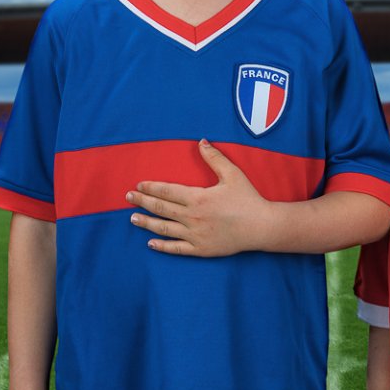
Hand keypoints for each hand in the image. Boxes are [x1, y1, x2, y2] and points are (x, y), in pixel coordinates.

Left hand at [127, 141, 268, 256]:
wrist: (261, 227)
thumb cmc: (248, 199)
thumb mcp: (232, 174)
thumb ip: (214, 158)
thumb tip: (201, 141)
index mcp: (197, 197)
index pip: (167, 191)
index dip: (150, 188)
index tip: (138, 186)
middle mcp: (192, 216)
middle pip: (161, 208)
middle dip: (142, 202)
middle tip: (128, 198)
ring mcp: (195, 234)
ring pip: (164, 228)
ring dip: (146, 223)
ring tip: (133, 218)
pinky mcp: (200, 249)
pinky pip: (176, 248)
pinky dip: (162, 246)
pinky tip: (150, 243)